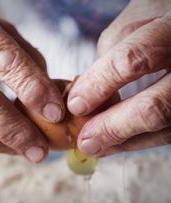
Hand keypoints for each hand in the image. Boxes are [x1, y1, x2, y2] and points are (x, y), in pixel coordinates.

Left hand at [67, 0, 170, 155]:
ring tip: (95, 146)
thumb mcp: (132, 24)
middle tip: (85, 141)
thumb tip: (87, 94)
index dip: (99, 86)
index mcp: (170, 29)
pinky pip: (168, 132)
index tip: (75, 105)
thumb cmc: (157, 22)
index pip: (132, 61)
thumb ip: (110, 56)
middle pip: (155, 107)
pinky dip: (138, 141)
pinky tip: (116, 141)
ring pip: (164, 127)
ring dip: (124, 142)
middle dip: (113, 128)